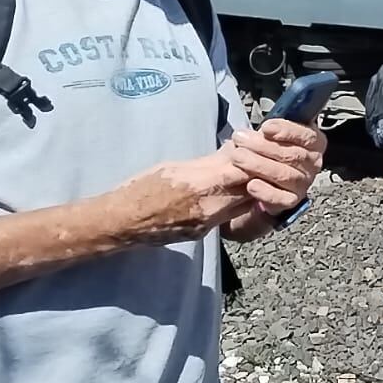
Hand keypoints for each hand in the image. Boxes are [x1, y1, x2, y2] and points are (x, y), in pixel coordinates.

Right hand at [115, 149, 255, 244]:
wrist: (121, 221)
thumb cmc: (142, 187)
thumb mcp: (176, 166)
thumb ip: (209, 162)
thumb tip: (234, 150)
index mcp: (202, 184)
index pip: (245, 171)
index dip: (256, 159)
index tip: (261, 149)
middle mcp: (211, 207)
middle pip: (251, 190)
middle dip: (259, 175)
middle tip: (262, 162)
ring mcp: (208, 223)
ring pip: (244, 205)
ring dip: (250, 190)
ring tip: (249, 175)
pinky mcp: (204, 233)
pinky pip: (229, 216)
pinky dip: (235, 203)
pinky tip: (231, 192)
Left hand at [227, 119, 326, 215]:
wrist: (253, 178)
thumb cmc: (263, 151)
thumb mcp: (266, 134)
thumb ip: (268, 130)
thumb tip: (258, 129)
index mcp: (312, 143)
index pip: (307, 136)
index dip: (287, 131)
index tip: (266, 128)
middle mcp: (312, 163)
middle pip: (293, 155)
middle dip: (264, 146)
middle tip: (241, 140)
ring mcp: (303, 183)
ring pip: (285, 175)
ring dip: (259, 165)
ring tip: (238, 158)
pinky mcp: (291, 200)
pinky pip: (281, 198)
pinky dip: (265, 191)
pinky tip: (251, 185)